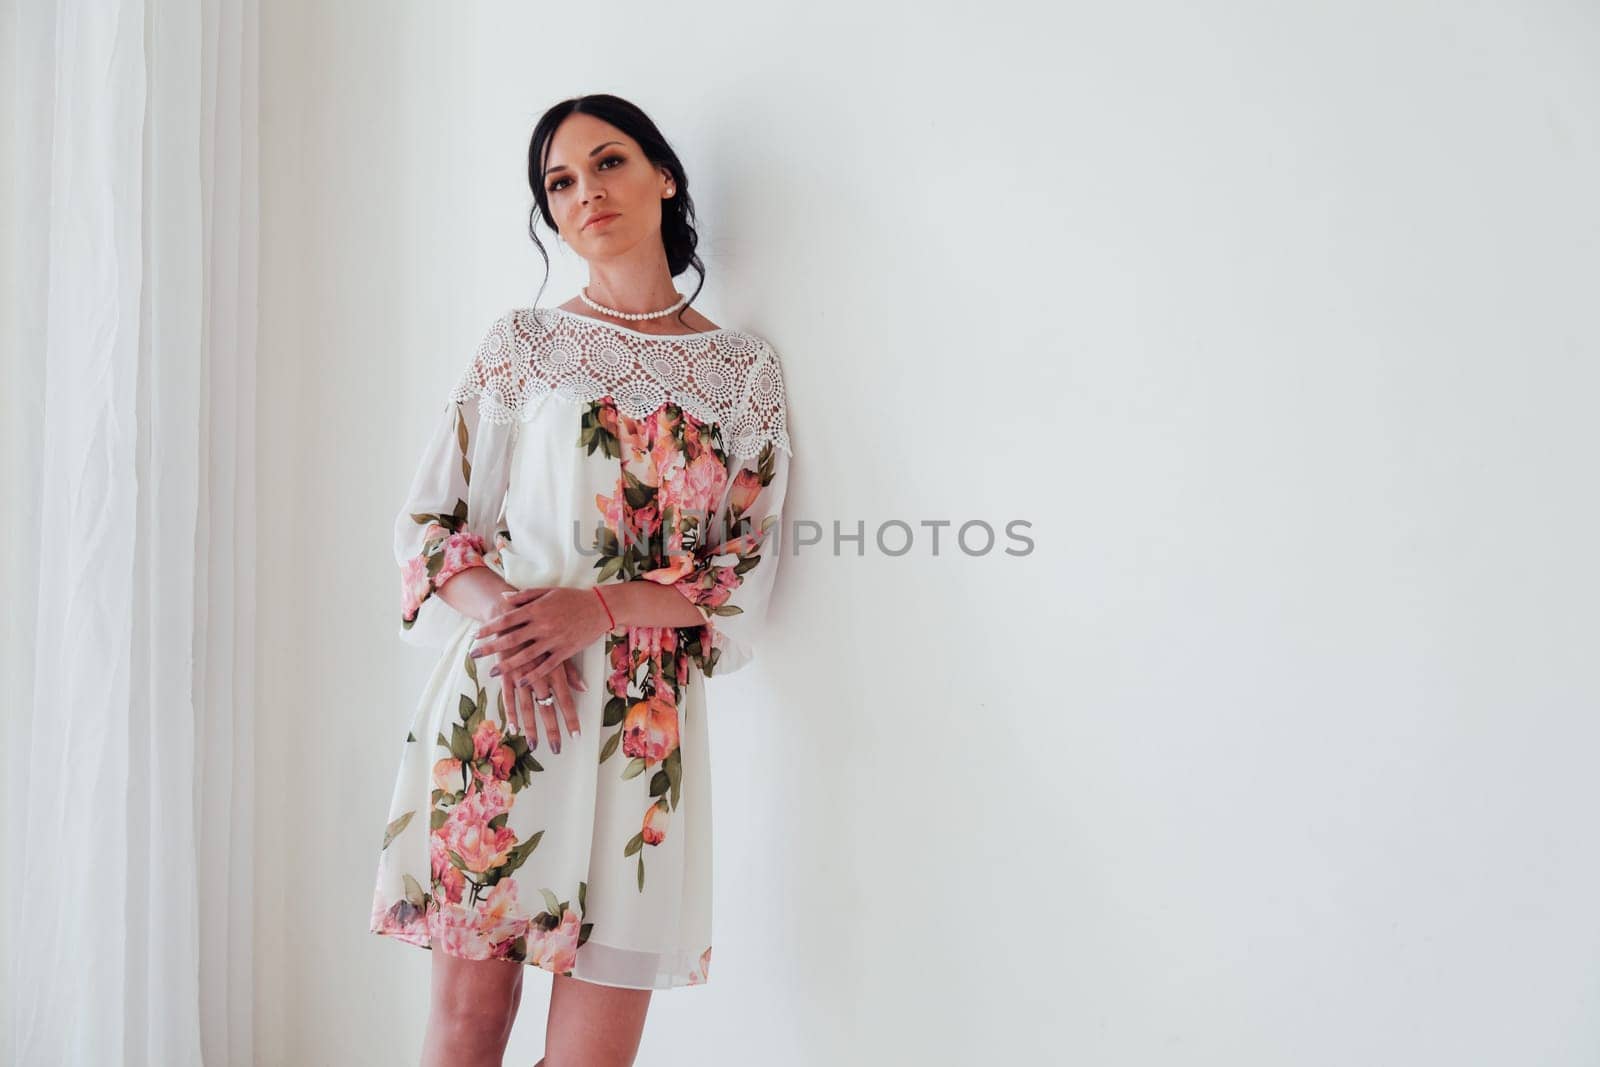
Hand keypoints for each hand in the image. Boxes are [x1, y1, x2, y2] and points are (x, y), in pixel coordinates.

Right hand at [469, 587, 612, 753]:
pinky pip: (508, 697)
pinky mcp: (505, 673)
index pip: (566, 698)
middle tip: (558, 749)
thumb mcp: (558, 645)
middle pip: (548, 707)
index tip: (577, 735)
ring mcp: (520, 674)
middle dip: (554, 729)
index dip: (571, 717)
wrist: (510, 611)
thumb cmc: (541, 628)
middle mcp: (539, 673)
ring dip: (531, 727)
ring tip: (536, 745)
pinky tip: (513, 729)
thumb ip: (570, 671)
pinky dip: (510, 713)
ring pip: (528, 707)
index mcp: (554, 667)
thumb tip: (584, 688)